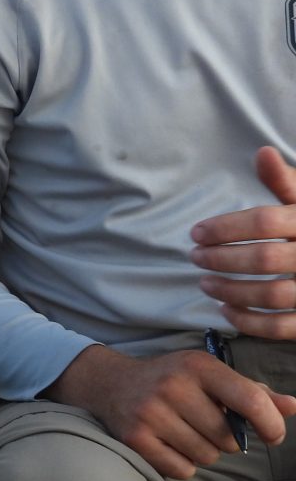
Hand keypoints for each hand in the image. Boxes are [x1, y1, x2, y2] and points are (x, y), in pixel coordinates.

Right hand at [49, 344, 295, 478]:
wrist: (110, 384)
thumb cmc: (172, 380)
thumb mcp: (209, 375)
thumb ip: (252, 392)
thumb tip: (293, 407)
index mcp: (198, 366)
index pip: (249, 399)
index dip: (270, 424)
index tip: (273, 436)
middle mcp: (173, 386)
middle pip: (228, 437)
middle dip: (226, 440)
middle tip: (207, 427)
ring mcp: (150, 413)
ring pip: (206, 456)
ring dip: (204, 452)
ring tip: (186, 434)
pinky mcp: (134, 437)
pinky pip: (182, 469)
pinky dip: (183, 464)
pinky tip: (169, 445)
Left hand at [192, 146, 295, 339]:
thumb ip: (286, 182)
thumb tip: (262, 152)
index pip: (264, 221)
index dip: (225, 227)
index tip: (196, 233)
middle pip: (264, 259)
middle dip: (222, 259)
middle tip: (194, 257)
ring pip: (272, 295)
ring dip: (230, 291)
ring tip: (204, 282)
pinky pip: (282, 328)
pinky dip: (248, 322)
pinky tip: (225, 309)